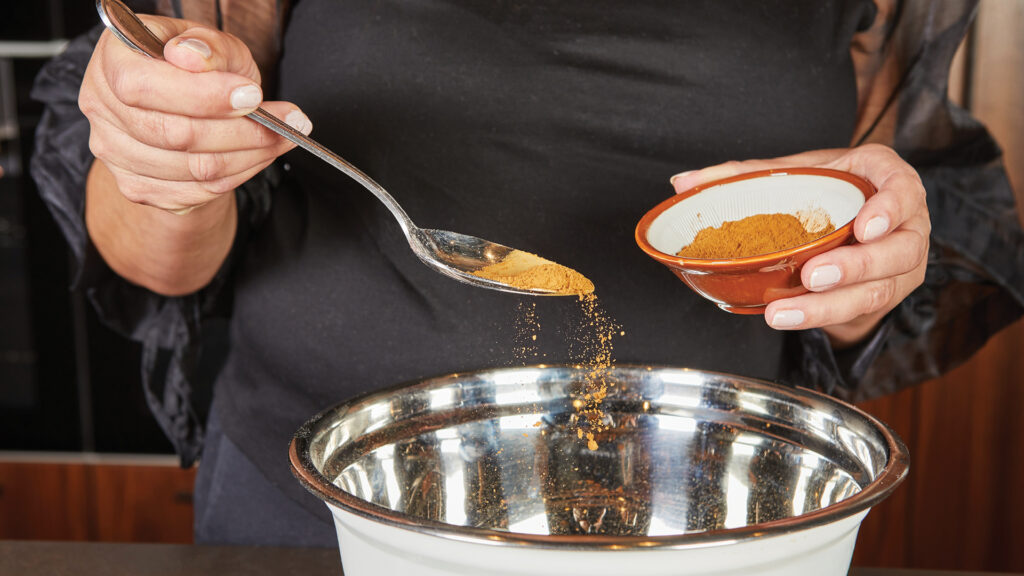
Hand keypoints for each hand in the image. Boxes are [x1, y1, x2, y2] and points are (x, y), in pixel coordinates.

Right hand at [79, 16, 311, 214]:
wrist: (185, 107)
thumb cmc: (198, 69)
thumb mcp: (212, 44)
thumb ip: (208, 47)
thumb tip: (193, 57)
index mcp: (113, 60)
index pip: (145, 87)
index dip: (203, 96)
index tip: (251, 96)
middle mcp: (102, 108)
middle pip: (174, 134)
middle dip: (241, 130)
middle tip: (287, 122)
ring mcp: (116, 153)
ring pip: (193, 168)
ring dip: (251, 155)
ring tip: (282, 136)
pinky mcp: (139, 187)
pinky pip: (199, 191)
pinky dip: (240, 174)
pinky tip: (259, 155)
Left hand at [670, 144, 929, 347]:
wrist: (849, 226)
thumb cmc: (825, 192)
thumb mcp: (791, 175)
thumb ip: (742, 176)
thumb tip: (682, 183)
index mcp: (885, 178)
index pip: (903, 187)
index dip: (891, 206)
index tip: (866, 226)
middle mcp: (906, 221)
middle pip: (897, 249)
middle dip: (856, 267)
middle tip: (813, 277)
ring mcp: (903, 261)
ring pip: (880, 288)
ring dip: (831, 306)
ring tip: (784, 313)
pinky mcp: (889, 291)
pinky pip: (862, 309)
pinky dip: (824, 316)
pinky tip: (790, 318)